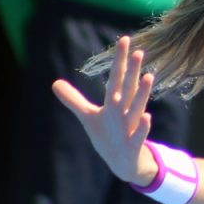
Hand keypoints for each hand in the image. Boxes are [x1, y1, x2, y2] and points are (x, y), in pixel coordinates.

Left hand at [52, 36, 156, 184]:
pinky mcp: (133, 145)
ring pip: (136, 108)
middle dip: (132, 71)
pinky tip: (148, 117)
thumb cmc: (107, 137)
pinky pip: (139, 135)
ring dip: (142, 93)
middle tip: (139, 51)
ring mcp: (130, 127)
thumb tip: (55, 83)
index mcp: (115, 103)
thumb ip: (73, 100)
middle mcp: (125, 112)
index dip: (119, 60)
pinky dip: (143, 127)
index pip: (117, 78)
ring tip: (148, 76)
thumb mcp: (88, 117)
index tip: (124, 40)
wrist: (122, 164)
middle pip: (128, 88)